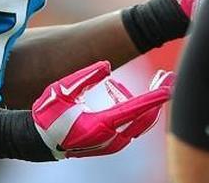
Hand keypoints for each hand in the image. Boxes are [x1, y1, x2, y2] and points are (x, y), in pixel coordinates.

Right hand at [31, 60, 173, 158]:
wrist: (41, 141)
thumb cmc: (49, 114)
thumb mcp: (61, 91)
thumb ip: (84, 77)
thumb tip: (107, 65)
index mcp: (98, 125)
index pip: (132, 111)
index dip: (152, 99)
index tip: (168, 89)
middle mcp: (110, 139)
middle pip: (145, 119)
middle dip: (159, 97)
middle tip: (168, 76)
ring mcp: (113, 144)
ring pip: (141, 123)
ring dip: (148, 102)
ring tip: (145, 79)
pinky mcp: (112, 144)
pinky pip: (132, 125)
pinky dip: (133, 108)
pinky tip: (117, 90)